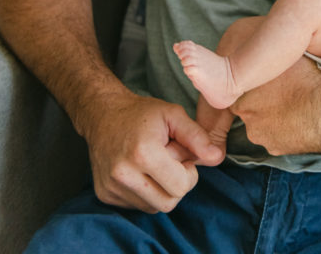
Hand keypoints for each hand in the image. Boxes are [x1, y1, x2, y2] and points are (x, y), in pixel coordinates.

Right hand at [80, 89, 223, 212]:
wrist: (103, 114)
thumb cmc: (142, 113)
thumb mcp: (173, 115)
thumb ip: (197, 137)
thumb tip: (216, 157)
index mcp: (143, 152)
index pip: (180, 186)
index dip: (189, 172)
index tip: (182, 155)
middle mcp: (124, 174)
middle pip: (168, 203)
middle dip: (177, 184)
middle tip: (171, 161)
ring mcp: (111, 187)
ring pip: (153, 207)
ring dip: (161, 189)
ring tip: (155, 164)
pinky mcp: (105, 195)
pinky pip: (137, 205)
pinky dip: (145, 192)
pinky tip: (141, 171)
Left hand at [232, 54, 320, 155]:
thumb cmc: (309, 75)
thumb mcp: (285, 56)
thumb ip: (266, 59)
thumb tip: (263, 50)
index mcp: (242, 92)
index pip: (237, 89)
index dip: (253, 83)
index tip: (266, 80)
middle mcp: (247, 117)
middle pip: (249, 108)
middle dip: (262, 101)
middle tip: (283, 91)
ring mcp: (262, 136)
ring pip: (263, 124)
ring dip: (273, 116)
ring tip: (295, 104)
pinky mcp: (277, 150)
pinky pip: (277, 137)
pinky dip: (285, 130)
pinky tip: (300, 117)